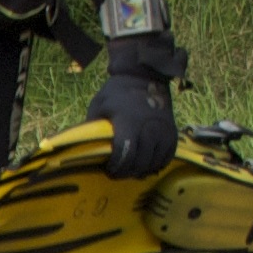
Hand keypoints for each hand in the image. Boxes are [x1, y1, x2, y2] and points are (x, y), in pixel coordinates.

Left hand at [84, 65, 175, 179]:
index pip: (125, 153)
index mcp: (129, 121)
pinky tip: (144, 166)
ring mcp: (164, 131)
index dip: (117, 167)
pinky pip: (166, 158)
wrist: (146, 78)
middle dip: (126, 172)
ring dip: (140, 171)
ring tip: (129, 170)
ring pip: (153, 163)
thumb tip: (79, 147)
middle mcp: (150, 127)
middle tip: (117, 173)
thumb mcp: (99, 105)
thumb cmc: (117, 94)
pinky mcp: (173, 134)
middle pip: (139, 162)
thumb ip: (93, 127)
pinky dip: (155, 166)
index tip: (108, 170)